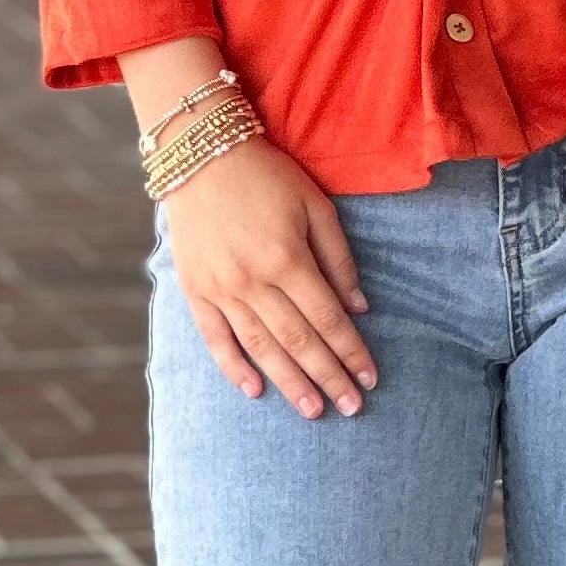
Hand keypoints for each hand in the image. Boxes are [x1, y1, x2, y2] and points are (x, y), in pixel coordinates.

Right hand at [163, 136, 377, 417]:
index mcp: (287, 258)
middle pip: (298, 341)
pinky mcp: (194, 290)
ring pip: (260, 347)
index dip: (352, 352)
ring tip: (313, 410)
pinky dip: (233, 367)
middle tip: (351, 408)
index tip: (370, 378)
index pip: (328, 319)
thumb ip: (338, 258)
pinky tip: (255, 391)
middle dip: (328, 377)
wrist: (199, 155)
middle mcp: (253, 281)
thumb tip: (359, 308)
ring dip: (289, 383)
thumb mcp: (314, 205)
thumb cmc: (266, 176)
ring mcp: (220, 288)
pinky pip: (214, 338)